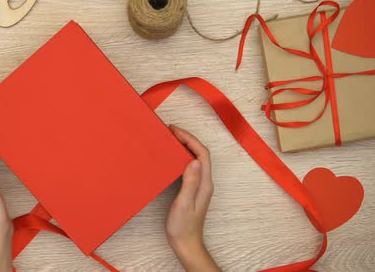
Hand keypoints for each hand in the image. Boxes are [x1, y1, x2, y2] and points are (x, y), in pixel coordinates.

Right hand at [166, 125, 218, 271]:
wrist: (186, 244)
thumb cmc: (183, 226)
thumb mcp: (184, 204)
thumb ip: (190, 182)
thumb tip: (193, 160)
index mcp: (204, 183)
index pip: (201, 154)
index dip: (189, 139)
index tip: (174, 130)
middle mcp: (204, 182)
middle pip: (200, 153)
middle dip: (187, 138)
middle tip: (170, 130)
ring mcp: (199, 185)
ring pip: (195, 158)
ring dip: (184, 145)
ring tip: (170, 138)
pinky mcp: (192, 189)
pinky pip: (190, 166)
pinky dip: (181, 156)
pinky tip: (171, 156)